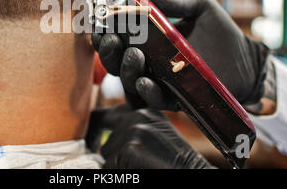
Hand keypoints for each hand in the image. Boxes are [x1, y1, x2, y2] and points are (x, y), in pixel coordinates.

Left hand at [85, 105, 214, 168]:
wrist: (195, 174)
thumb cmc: (176, 163)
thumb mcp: (156, 137)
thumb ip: (133, 130)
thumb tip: (99, 138)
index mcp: (144, 111)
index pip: (105, 115)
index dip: (94, 131)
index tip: (91, 144)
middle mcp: (136, 115)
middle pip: (106, 142)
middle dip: (112, 158)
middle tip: (132, 165)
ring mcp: (132, 130)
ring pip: (107, 157)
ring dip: (119, 168)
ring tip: (143, 167)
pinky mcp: (128, 148)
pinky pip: (109, 169)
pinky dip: (122, 175)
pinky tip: (141, 171)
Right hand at [92, 0, 269, 111]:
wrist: (247, 60)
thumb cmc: (221, 31)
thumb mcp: (198, 6)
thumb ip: (172, 0)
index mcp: (149, 39)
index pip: (118, 37)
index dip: (104, 31)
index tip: (99, 22)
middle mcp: (149, 60)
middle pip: (116, 60)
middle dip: (108, 50)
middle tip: (112, 39)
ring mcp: (160, 80)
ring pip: (130, 80)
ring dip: (125, 69)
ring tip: (134, 55)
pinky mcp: (174, 98)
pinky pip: (154, 99)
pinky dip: (146, 91)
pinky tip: (146, 81)